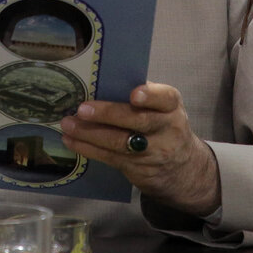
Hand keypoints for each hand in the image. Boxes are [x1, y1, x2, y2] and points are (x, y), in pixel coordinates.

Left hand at [59, 82, 220, 215]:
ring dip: (89, 134)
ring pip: (119, 142)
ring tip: (68, 124)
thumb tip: (99, 82)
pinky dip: (88, 148)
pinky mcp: (138, 169)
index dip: (150, 96)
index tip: (134, 94)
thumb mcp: (162, 109)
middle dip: (108, 115)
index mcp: (171, 106)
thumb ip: (141, 96)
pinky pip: (110, 157)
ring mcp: (153, 152)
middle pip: (138, 121)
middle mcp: (166, 128)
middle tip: (82, 109)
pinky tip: (71, 140)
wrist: (183, 169)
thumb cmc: (163, 127)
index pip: (165, 98)